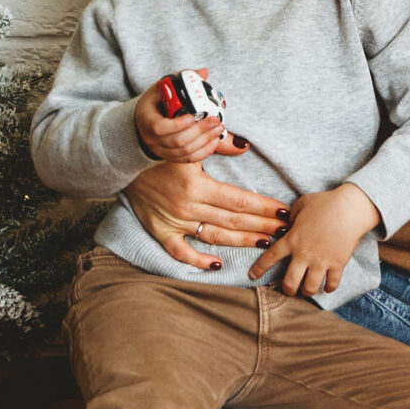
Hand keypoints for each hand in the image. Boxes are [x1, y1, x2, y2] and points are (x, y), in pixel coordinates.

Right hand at [124, 159, 288, 272]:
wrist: (124, 159)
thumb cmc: (161, 148)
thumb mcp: (190, 143)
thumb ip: (218, 145)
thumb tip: (244, 146)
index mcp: (197, 185)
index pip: (240, 200)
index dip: (264, 207)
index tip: (284, 212)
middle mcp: (187, 206)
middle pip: (234, 220)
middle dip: (262, 225)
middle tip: (285, 230)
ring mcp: (173, 222)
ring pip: (215, 236)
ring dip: (242, 241)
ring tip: (265, 242)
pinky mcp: (159, 231)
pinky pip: (180, 252)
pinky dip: (198, 260)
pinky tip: (217, 264)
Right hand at [133, 67, 244, 163]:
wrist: (142, 124)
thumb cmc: (154, 104)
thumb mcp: (161, 89)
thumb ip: (180, 80)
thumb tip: (203, 72)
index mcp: (147, 120)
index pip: (160, 127)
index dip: (178, 124)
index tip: (193, 117)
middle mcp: (153, 139)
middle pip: (177, 141)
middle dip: (200, 131)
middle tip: (216, 121)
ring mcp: (162, 151)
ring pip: (185, 152)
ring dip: (205, 141)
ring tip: (219, 129)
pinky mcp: (171, 157)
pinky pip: (188, 159)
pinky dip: (204, 152)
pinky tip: (215, 141)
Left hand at [254, 184, 380, 297]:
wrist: (351, 208)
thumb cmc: (326, 202)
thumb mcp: (302, 204)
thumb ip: (291, 216)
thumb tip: (287, 223)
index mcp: (292, 239)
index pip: (269, 257)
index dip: (259, 269)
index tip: (253, 276)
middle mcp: (303, 254)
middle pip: (289, 283)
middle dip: (287, 290)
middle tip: (289, 289)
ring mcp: (321, 261)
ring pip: (309, 288)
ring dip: (307, 291)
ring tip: (307, 289)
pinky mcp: (337, 264)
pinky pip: (332, 284)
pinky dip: (329, 287)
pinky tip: (327, 286)